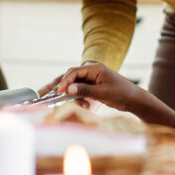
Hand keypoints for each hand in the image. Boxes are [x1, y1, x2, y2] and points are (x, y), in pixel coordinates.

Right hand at [54, 63, 174, 126]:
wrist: (133, 99)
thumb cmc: (121, 92)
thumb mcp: (102, 92)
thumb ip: (85, 90)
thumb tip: (68, 89)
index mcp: (93, 68)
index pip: (73, 72)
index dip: (64, 82)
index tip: (59, 92)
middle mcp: (89, 72)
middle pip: (68, 76)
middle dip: (56, 85)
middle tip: (42, 93)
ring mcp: (89, 80)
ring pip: (71, 85)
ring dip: (65, 93)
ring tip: (49, 98)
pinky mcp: (90, 88)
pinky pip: (78, 92)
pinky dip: (76, 98)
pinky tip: (83, 106)